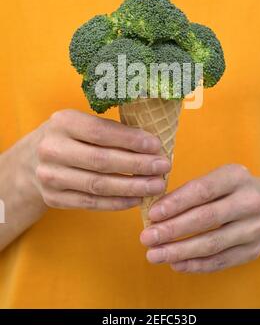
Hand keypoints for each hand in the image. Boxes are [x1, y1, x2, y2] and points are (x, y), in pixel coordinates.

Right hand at [34, 109, 169, 210]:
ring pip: (99, 185)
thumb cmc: (69, 137)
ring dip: (132, 187)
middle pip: (102, 161)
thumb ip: (110, 129)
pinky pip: (91, 203)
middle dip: (138, 165)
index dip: (131, 140)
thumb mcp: (81, 123)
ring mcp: (50, 176)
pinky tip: (137, 199)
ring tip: (156, 185)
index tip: (156, 145)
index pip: (101, 132)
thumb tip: (152, 143)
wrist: (30, 161)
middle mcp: (52, 148)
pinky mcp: (53, 198)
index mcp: (63, 122)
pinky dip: (117, 203)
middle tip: (163, 167)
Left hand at [140, 164, 259, 272]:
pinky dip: (195, 264)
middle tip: (146, 237)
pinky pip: (220, 261)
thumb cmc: (229, 190)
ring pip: (212, 243)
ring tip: (154, 255)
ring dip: (179, 251)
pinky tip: (175, 264)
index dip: (176, 203)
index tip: (152, 214)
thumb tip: (154, 212)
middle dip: (172, 230)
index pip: (202, 190)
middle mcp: (250, 201)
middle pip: (206, 218)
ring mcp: (254, 228)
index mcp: (236, 176)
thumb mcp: (215, 179)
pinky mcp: (253, 251)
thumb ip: (189, 192)